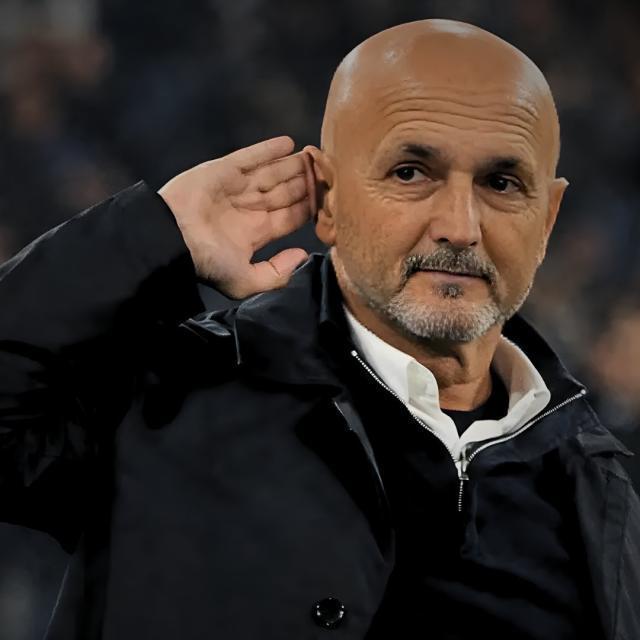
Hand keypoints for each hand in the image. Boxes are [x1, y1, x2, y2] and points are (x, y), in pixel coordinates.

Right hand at [158, 136, 315, 298]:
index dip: (309, 208)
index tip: (330, 199)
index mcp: (256, 232)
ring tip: (314, 156)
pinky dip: (269, 149)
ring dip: (293, 165)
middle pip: (285, 192)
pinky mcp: (223, 170)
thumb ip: (276, 274)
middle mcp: (249, 208)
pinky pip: (251, 157)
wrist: (170, 239)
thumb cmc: (206, 262)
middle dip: (306, 183)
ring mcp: (236, 188)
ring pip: (272, 173)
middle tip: (328, 172)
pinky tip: (290, 143)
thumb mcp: (245, 281)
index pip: (290, 216)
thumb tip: (302, 256)